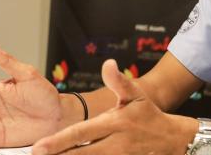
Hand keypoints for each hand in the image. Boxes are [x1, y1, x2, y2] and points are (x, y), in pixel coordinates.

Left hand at [32, 59, 196, 154]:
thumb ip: (119, 81)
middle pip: (80, 154)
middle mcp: (113, 145)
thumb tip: (108, 63)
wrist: (171, 140)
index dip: (59, 141)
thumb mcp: (136, 95)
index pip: (81, 134)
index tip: (38, 147)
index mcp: (114, 124)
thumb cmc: (149, 115)